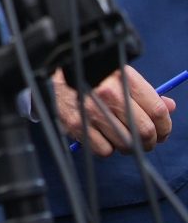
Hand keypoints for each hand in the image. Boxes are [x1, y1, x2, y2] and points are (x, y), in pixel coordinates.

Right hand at [54, 66, 174, 156]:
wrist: (53, 72)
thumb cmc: (92, 75)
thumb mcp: (119, 74)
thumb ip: (146, 92)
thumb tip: (170, 107)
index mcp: (123, 78)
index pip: (157, 111)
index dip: (165, 127)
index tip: (162, 132)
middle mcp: (109, 94)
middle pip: (145, 131)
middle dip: (150, 142)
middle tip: (146, 141)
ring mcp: (91, 110)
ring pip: (127, 144)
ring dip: (129, 146)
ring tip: (121, 137)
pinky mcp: (76, 124)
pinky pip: (104, 151)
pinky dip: (107, 148)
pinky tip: (101, 136)